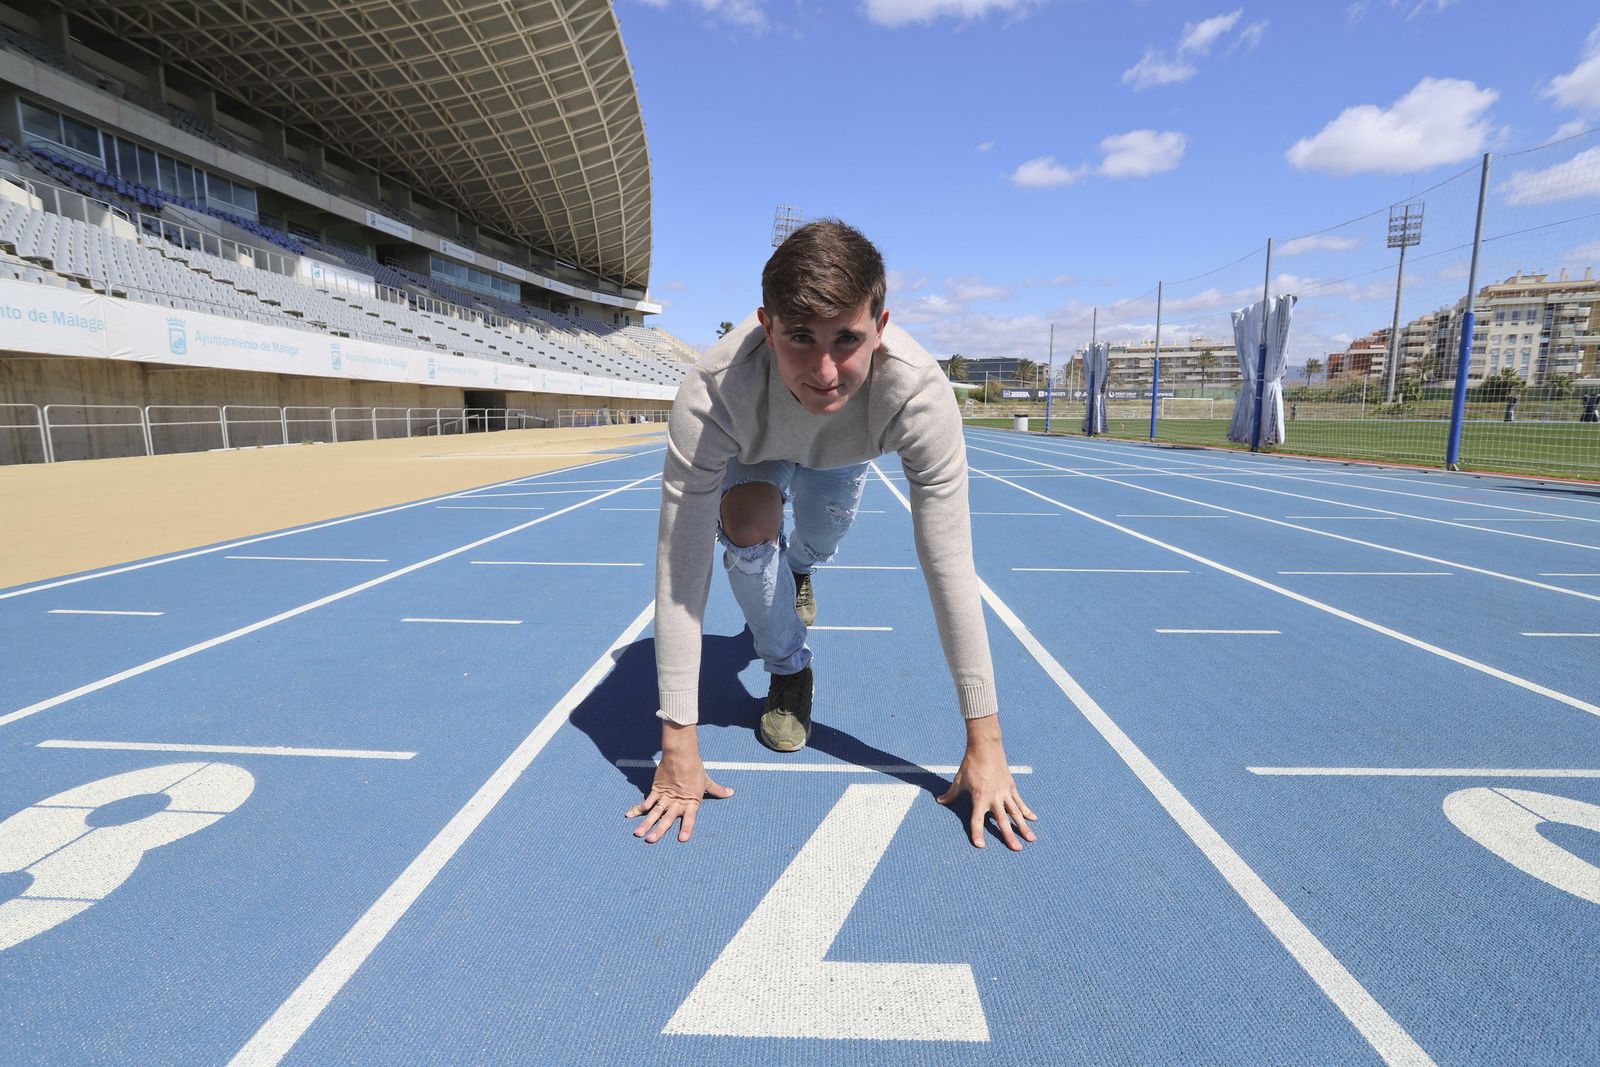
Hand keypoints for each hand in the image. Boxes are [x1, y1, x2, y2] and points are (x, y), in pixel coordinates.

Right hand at [626, 724, 732, 842]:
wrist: (681, 754)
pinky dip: (638, 808)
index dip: (686, 828)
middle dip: (659, 830)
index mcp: (691, 802)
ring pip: (654, 812)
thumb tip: (731, 792)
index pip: (690, 818)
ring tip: (638, 833)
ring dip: (646, 823)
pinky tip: (630, 815)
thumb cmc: (695, 768)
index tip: (682, 839)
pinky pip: (646, 801)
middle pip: (667, 818)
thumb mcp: (706, 781)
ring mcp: (665, 796)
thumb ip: (716, 790)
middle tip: (651, 840)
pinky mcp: (656, 789)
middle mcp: (677, 801)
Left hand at [937, 716, 1037, 850]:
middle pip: (1003, 820)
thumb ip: (951, 794)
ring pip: (1015, 813)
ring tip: (1031, 839)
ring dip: (1023, 826)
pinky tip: (1033, 819)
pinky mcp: (1011, 786)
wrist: (985, 747)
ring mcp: (1004, 792)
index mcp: (979, 797)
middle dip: (1009, 836)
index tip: (980, 846)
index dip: (977, 833)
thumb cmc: (970, 763)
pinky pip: (1019, 801)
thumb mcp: (959, 780)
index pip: (977, 819)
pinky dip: (1026, 811)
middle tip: (1016, 849)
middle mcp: (994, 797)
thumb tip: (940, 801)